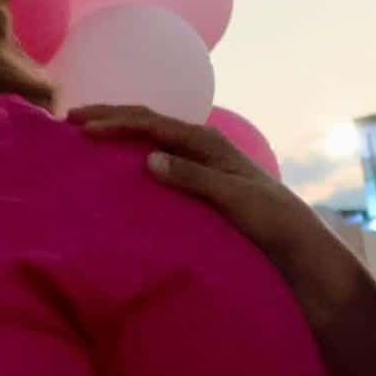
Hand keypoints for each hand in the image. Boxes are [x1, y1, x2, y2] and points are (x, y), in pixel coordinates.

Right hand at [69, 106, 355, 314]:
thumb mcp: (237, 200)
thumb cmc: (275, 224)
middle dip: (111, 119)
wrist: (304, 255)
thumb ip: (195, 178)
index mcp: (208, 144)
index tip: (79, 128)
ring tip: (87, 145)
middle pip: (148, 125)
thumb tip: (147, 159)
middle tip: (71, 123)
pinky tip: (118, 179)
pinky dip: (133, 165)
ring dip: (120, 140)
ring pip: (151, 144)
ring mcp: (200, 170)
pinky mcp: (199, 193)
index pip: (152, 123)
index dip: (115, 121)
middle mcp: (202, 151)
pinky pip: (160, 170)